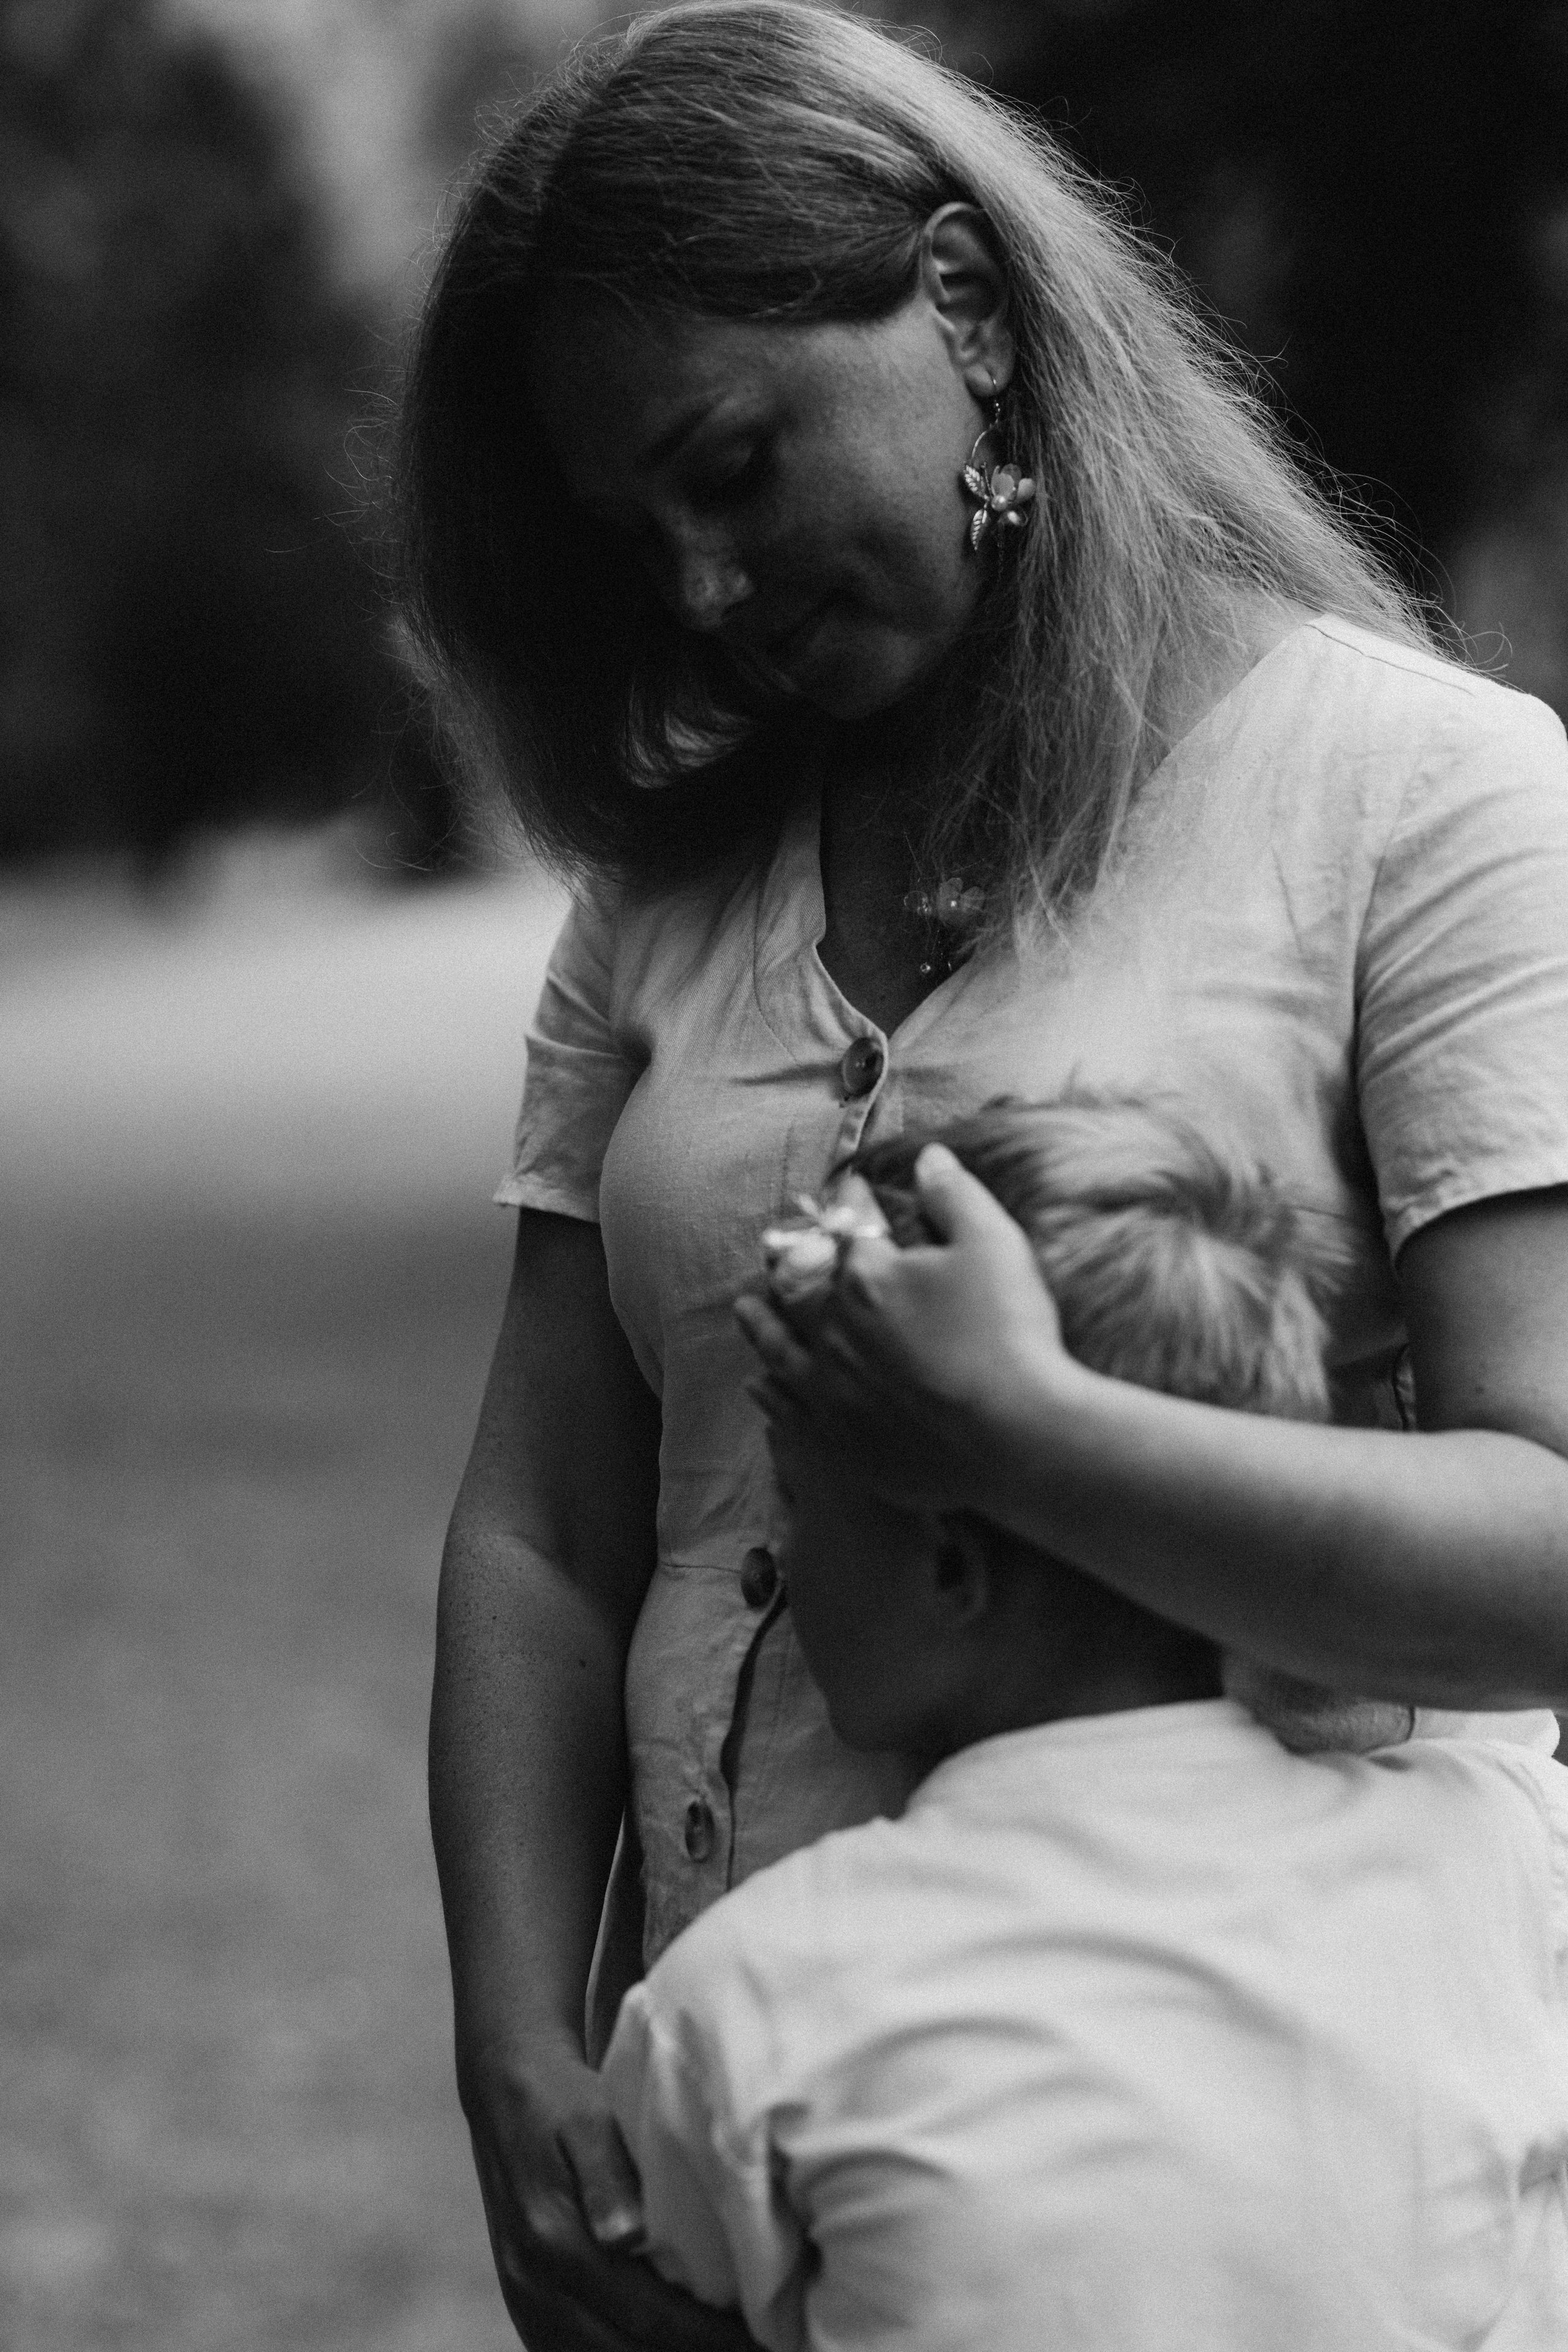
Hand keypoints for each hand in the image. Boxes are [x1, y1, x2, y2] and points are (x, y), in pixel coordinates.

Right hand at [460, 2027, 760, 2351]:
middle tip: (756, 2346)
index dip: (708, 2338)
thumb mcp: (587, 2118)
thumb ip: (607, 2174)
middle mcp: (534, 2286)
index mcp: (555, 2241)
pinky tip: (671, 2341)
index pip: (646, 2314)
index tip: (760, 2339)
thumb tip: (626, 2235)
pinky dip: (627, 2351)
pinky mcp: (526, 2312)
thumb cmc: (562, 2102)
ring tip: (721, 2343)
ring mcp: (526, 2305)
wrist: (504, 2098)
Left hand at [736, 1144, 1079, 1513]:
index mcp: (866, 1279)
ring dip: (760, 1326)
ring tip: (745, 1310)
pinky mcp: (839, 1442)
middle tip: (770, 1254)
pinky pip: (788, 1414)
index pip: (849, 1229)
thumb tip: (927, 1156)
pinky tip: (761, 1387)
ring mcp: (831, 1391)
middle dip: (785, 1264)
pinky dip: (770, 1394)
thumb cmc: (1008, 1331)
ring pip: (779, 1350)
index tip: (850, 1189)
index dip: (851, 1203)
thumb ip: (955, 1195)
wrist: (1018, 1435)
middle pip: (797, 1289)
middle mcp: (834, 1332)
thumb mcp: (992, 1244)